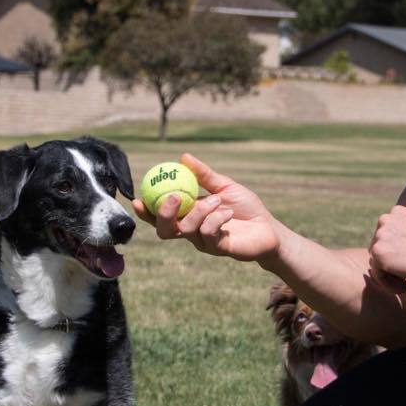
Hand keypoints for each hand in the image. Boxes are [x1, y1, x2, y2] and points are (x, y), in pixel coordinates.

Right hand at [132, 153, 280, 261]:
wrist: (268, 228)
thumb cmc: (246, 208)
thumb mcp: (224, 186)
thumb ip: (204, 175)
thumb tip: (183, 157)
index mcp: (189, 215)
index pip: (160, 216)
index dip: (145, 211)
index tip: (136, 199)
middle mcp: (192, 230)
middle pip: (164, 229)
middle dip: (163, 214)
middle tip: (174, 197)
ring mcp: (203, 242)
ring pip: (186, 230)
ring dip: (200, 211)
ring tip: (217, 200)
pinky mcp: (217, 248)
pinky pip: (207, 233)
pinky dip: (216, 219)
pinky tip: (228, 212)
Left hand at [369, 205, 405, 280]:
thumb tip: (398, 250)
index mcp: (397, 212)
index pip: (387, 236)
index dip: (397, 253)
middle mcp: (385, 220)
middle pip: (379, 248)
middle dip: (391, 264)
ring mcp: (379, 235)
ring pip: (377, 262)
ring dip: (390, 275)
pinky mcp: (378, 253)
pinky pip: (377, 275)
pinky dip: (389, 285)